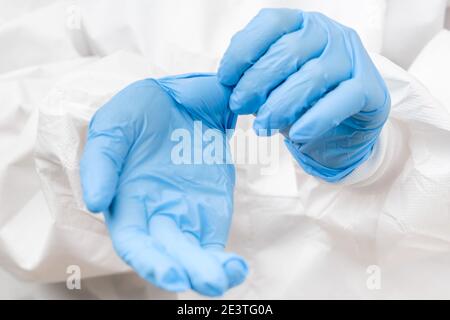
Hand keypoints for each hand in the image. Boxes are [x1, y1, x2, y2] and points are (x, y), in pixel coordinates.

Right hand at [80, 74, 246, 295]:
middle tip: (210, 282)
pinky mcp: (210, 211)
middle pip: (168, 254)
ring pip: (194, 255)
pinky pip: (214, 244)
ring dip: (211, 272)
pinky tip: (236, 268)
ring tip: (230, 274)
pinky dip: (225, 262)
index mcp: (126, 200)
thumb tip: (94, 202)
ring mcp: (186, 215)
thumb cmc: (139, 112)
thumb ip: (101, 160)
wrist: (181, 98)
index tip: (171, 275)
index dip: (149, 261)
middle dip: (188, 271)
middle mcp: (155, 215)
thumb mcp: (114, 124)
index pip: (133, 241)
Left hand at [218, 9, 389, 181]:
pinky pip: (342, 99)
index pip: (271, 23)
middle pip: (288, 51)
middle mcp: (330, 34)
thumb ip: (253, 75)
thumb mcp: (272, 85)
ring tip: (262, 126)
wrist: (340, 131)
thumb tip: (227, 80)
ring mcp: (353, 59)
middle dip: (256, 81)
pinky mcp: (371, 89)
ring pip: (313, 76)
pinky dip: (316, 118)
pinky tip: (296, 135)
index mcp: (302, 25)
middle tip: (239, 105)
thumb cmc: (301, 102)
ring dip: (281, 104)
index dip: (243, 51)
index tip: (225, 78)